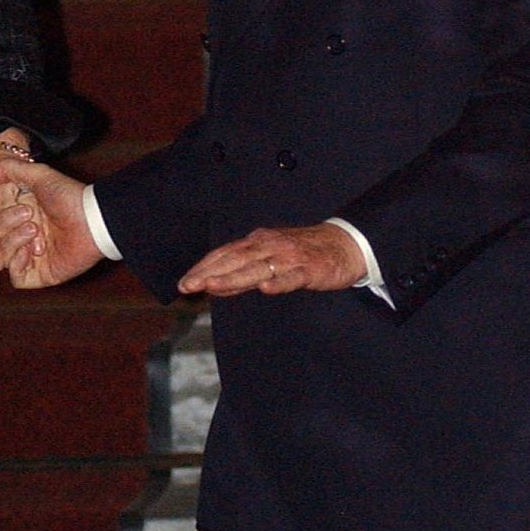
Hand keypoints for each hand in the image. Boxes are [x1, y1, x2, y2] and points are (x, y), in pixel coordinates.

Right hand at [0, 158, 101, 287]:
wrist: (92, 218)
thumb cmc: (68, 196)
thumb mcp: (37, 175)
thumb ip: (8, 169)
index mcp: (22, 218)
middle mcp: (26, 239)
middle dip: (4, 224)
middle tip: (28, 213)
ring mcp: (33, 258)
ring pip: (3, 258)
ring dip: (13, 241)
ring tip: (35, 229)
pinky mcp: (42, 275)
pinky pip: (16, 277)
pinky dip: (18, 263)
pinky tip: (33, 248)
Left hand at [178, 221, 366, 298]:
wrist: (345, 244)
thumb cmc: (302, 252)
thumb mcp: (269, 255)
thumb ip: (242, 269)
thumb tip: (212, 283)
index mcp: (258, 242)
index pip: (225, 254)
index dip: (203, 267)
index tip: (184, 282)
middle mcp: (270, 246)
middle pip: (235, 259)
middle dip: (209, 273)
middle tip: (188, 286)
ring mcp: (290, 258)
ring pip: (258, 268)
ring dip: (234, 277)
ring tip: (213, 286)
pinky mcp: (310, 269)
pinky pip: (293, 277)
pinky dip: (279, 281)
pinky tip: (266, 288)